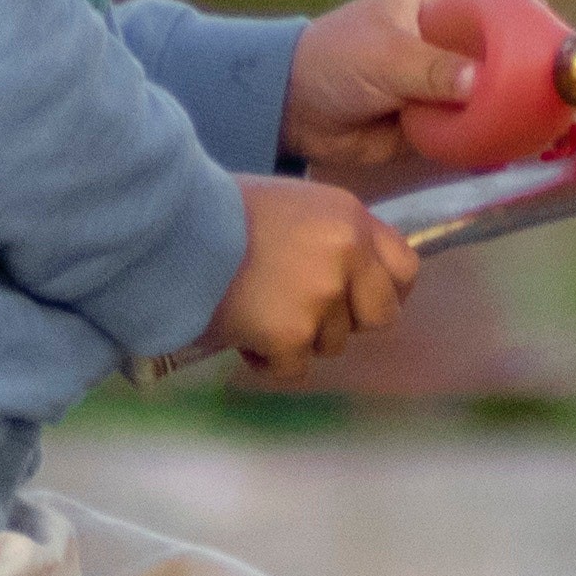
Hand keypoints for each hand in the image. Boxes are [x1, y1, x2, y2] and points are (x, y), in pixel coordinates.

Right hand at [201, 174, 418, 383]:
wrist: (171, 230)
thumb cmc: (221, 212)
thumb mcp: (293, 206)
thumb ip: (330, 239)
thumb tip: (349, 278)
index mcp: (350, 217)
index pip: (404, 267)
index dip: (386, 291)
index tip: (361, 303)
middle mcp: (347, 255)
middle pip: (380, 316)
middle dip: (347, 323)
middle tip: (306, 316)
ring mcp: (322, 297)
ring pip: (332, 345)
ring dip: (298, 339)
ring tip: (256, 311)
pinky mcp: (290, 334)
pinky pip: (293, 369)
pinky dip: (267, 360)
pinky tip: (241, 331)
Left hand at [282, 0, 560, 181]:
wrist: (292, 111)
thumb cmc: (331, 61)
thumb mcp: (381, 57)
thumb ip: (427, 69)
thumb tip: (476, 83)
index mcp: (440, 0)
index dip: (534, 8)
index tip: (558, 36)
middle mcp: (452, 37)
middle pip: (511, 45)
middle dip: (538, 66)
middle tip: (565, 90)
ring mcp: (448, 80)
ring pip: (498, 90)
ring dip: (521, 107)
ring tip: (552, 125)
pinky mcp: (440, 119)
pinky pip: (478, 128)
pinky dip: (496, 138)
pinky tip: (519, 149)